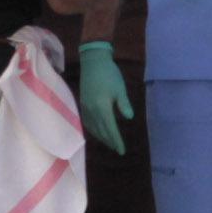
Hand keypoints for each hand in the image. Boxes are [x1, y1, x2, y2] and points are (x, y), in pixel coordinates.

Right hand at [76, 40, 133, 154]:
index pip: (110, 129)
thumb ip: (123, 104)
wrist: (92, 61)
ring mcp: (85, 108)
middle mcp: (92, 111)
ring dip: (101, 137)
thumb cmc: (109, 73)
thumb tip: (129, 117)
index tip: (122, 151)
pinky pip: (87, 122)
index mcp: (102, 108)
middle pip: (101, 131)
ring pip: (93, 128)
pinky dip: (93, 130)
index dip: (116, 141)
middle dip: (109, 141)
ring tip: (108, 143)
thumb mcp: (120, 88)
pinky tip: (97, 131)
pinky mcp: (82, 103)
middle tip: (116, 149)